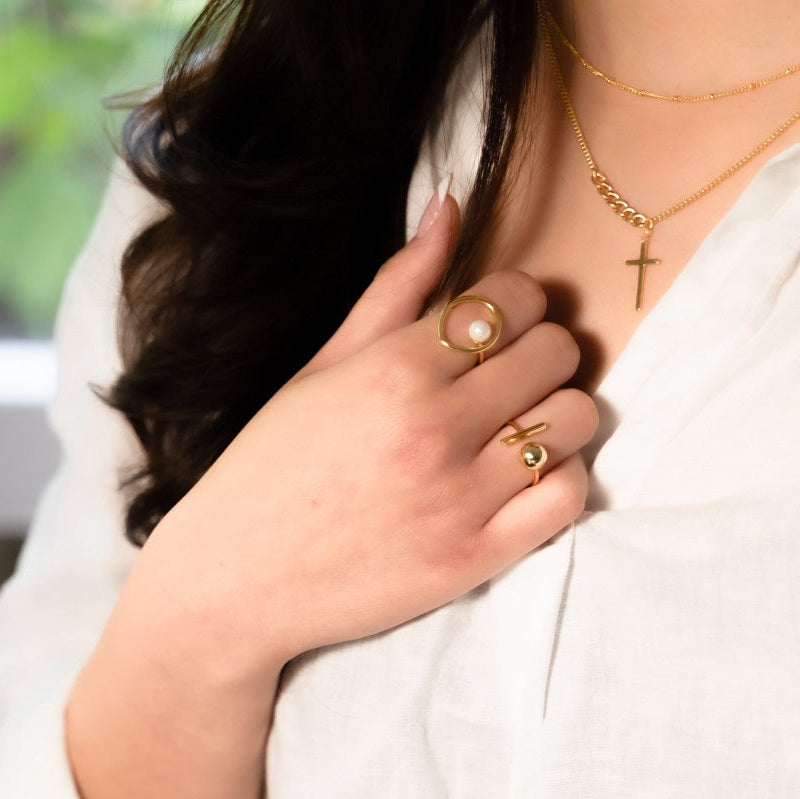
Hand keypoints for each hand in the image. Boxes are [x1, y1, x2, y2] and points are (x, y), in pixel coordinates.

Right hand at [66, 185, 597, 798]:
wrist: (237, 578)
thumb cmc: (271, 463)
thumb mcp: (322, 364)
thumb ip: (394, 286)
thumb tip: (449, 203)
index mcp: (395, 368)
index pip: (515, 299)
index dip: (522, 301)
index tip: (504, 322)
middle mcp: (436, 426)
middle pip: (557, 352)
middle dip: (545, 350)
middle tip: (514, 372)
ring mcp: (460, 497)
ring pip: (574, 420)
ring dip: (559, 413)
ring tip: (521, 423)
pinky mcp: (475, 558)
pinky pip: (568, 496)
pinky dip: (561, 478)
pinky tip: (525, 476)